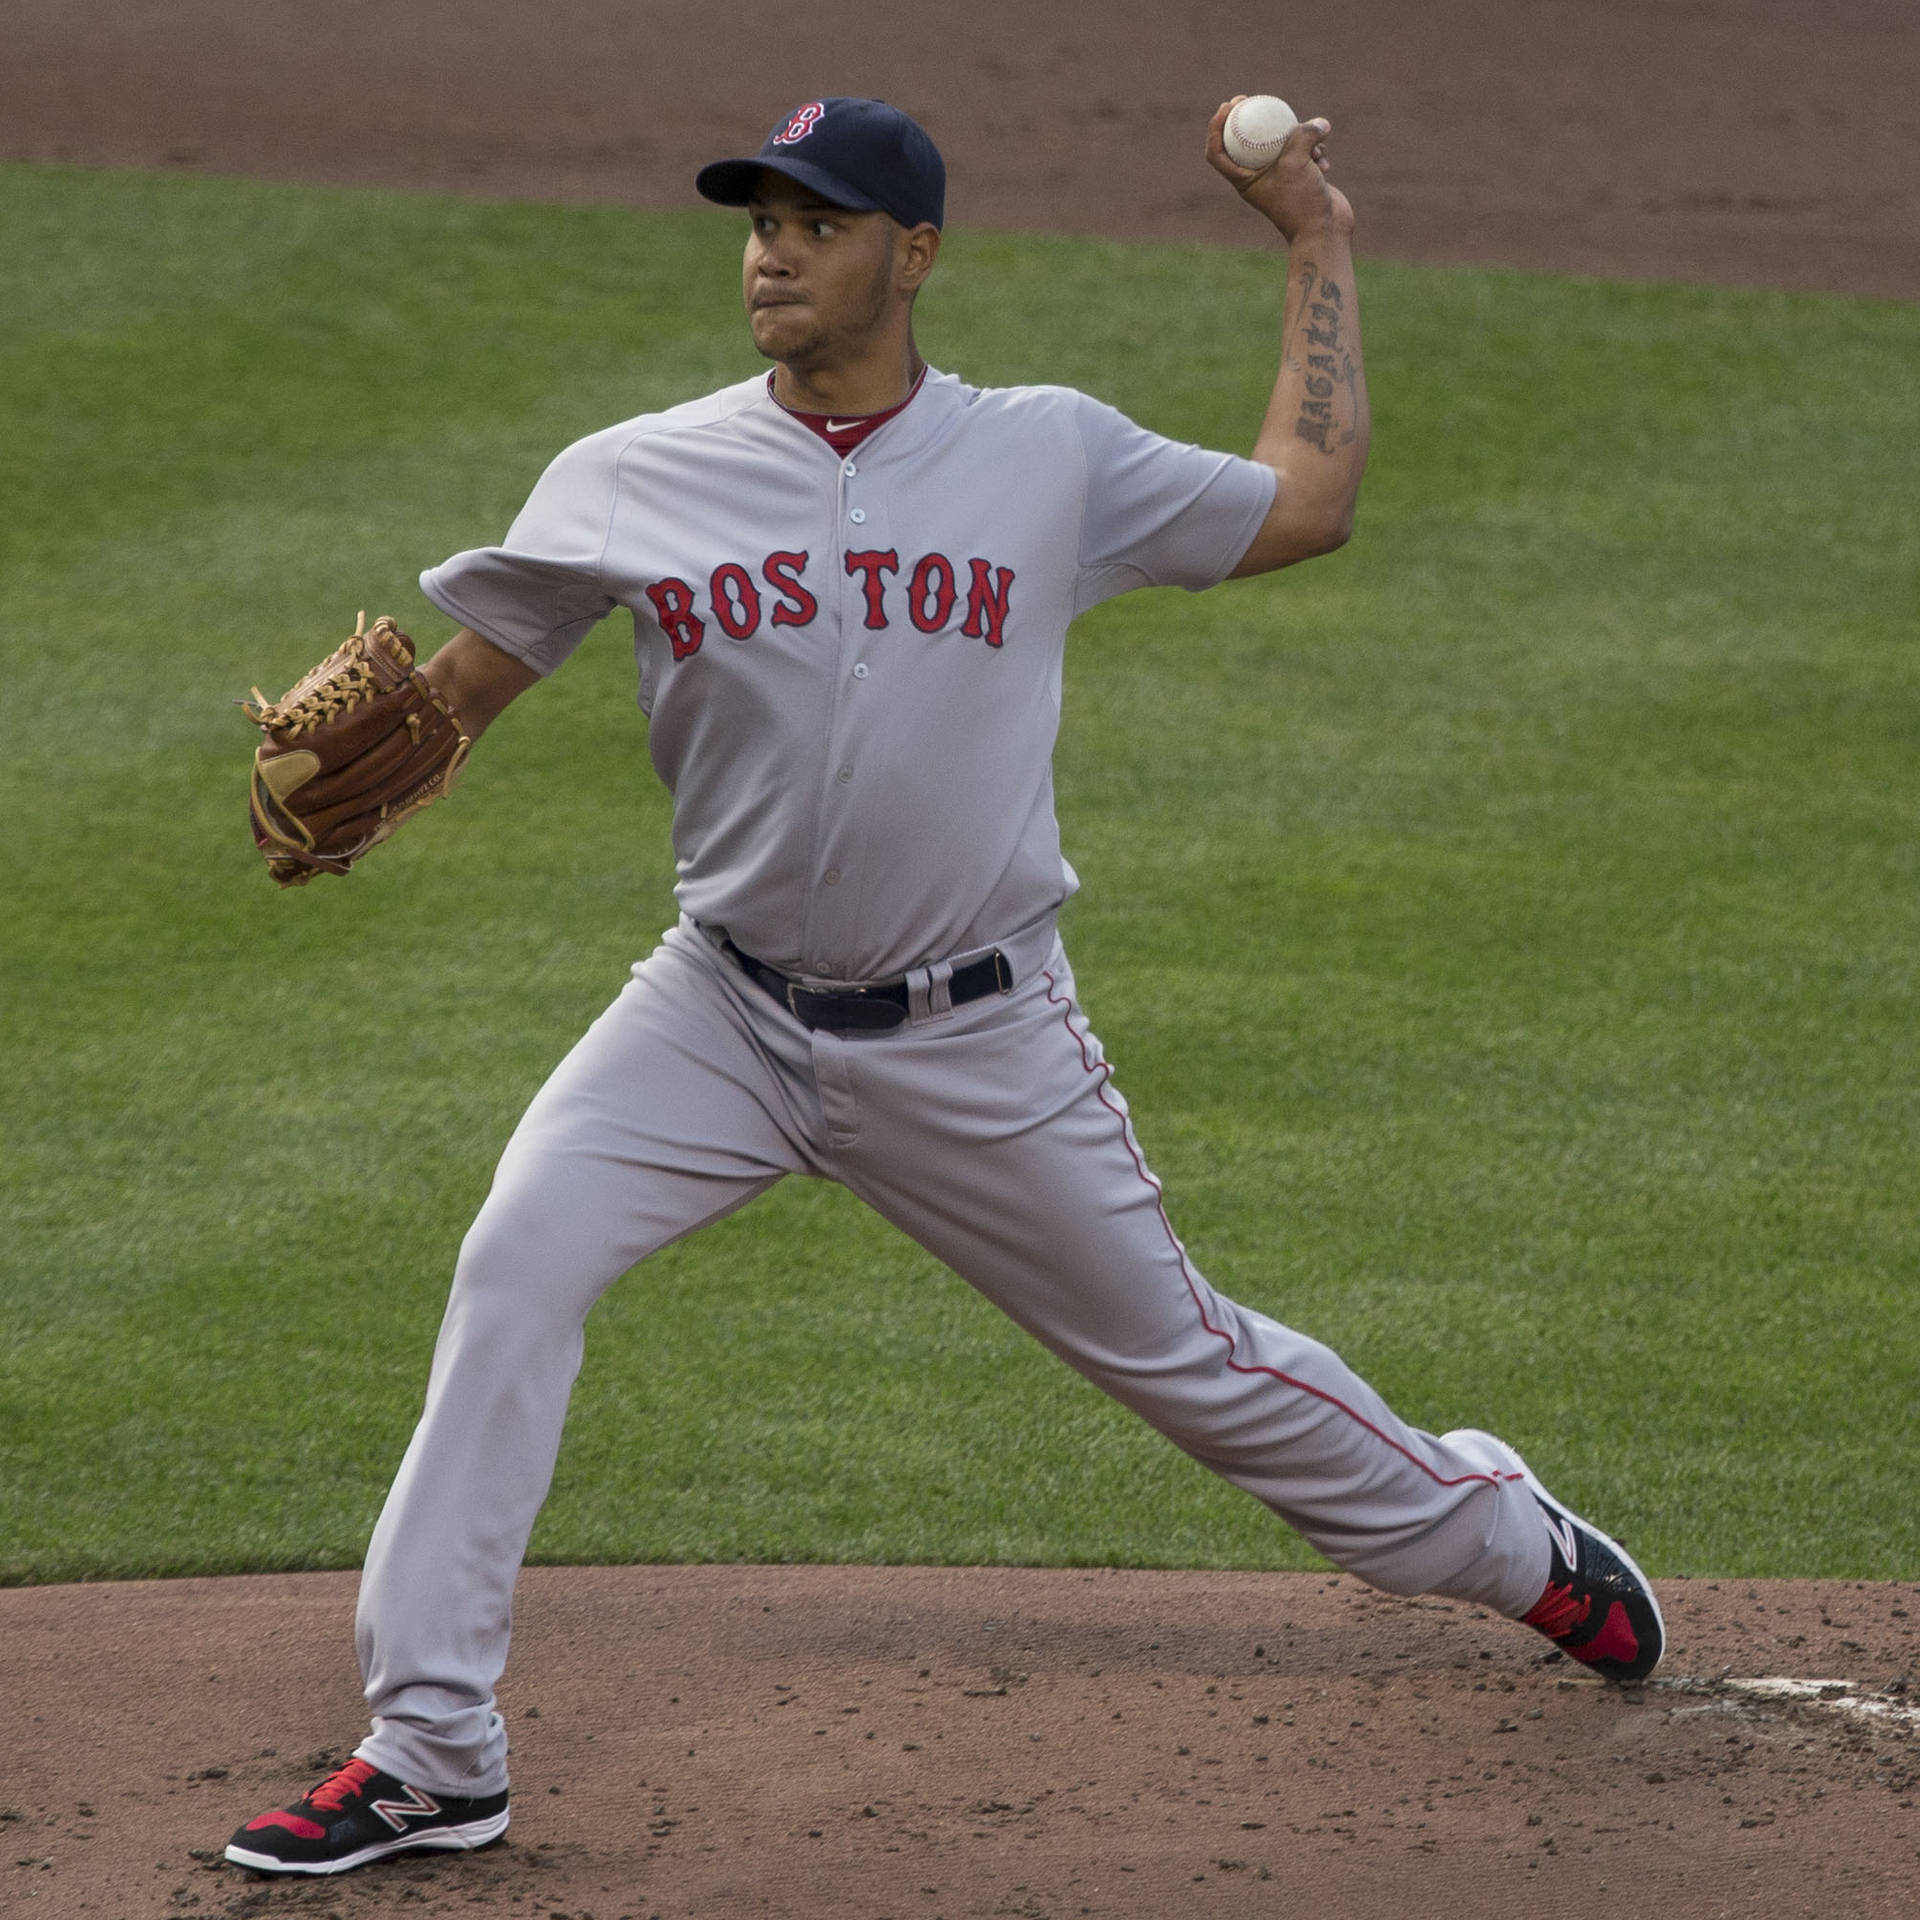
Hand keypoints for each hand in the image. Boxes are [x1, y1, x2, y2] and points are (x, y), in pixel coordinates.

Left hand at [1206, 98, 1354, 243]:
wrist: (1325, 232)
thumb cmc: (1302, 204)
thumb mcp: (1297, 163)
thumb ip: (1303, 135)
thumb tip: (1319, 123)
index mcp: (1244, 180)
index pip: (1217, 152)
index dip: (1216, 127)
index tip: (1229, 105)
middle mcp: (1258, 177)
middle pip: (1246, 141)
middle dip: (1247, 118)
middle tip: (1250, 98)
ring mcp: (1280, 175)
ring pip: (1281, 142)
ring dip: (1300, 136)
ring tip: (1314, 142)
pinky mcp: (1301, 174)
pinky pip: (1304, 151)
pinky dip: (1315, 151)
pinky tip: (1325, 162)